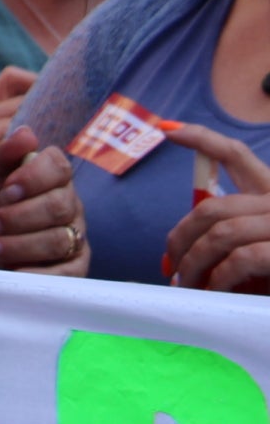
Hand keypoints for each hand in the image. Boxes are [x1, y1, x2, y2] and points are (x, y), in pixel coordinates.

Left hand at [0, 129, 87, 273]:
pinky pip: (67, 273)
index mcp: (53, 175)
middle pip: (58, 207)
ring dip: (20, 245)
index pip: (58, 167)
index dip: (33, 178)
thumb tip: (27, 134)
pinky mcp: (76, 266)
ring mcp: (76, 235)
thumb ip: (4, 154)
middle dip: (20, 216)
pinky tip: (13, 271)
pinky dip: (38, 273)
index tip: (6, 191)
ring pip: (58, 239)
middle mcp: (71, 204)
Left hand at [162, 121, 269, 292]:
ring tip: (185, 285)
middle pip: (213, 206)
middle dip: (181, 237)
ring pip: (221, 233)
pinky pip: (242, 258)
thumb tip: (179, 251)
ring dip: (194, 262)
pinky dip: (219, 278)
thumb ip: (230, 236)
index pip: (235, 154)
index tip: (166, 130)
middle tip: (168, 265)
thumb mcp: (257, 245)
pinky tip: (213, 292)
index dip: (201, 138)